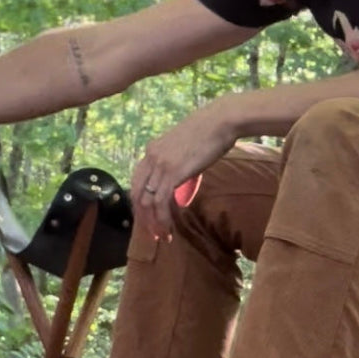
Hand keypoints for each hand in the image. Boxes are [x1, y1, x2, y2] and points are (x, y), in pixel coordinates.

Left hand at [131, 102, 234, 239]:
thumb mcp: (186, 147)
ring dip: (153, 222)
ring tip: (163, 235)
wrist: (221, 121)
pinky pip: (160, 202)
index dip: (141, 202)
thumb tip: (184, 176)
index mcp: (152, 150)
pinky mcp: (172, 173)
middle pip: (137, 193)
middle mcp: (150, 157)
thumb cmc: (211, 131)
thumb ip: (179, 161)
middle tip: (153, 232)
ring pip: (146, 201)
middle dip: (143, 217)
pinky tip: (169, 227)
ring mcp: (160, 165)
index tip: (150, 217)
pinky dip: (162, 218)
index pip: (138, 181)